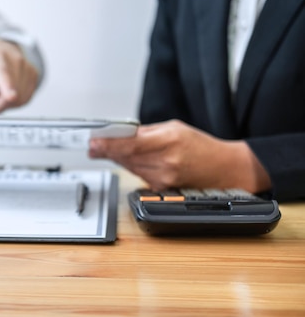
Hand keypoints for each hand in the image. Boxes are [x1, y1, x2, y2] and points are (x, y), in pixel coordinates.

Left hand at [0, 39, 38, 112]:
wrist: (1, 48)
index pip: (4, 73)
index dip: (8, 86)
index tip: (10, 96)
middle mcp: (16, 61)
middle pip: (12, 93)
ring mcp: (27, 68)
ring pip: (20, 99)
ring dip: (7, 104)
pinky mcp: (34, 76)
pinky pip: (26, 98)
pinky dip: (16, 102)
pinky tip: (7, 93)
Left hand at [88, 120, 270, 192]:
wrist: (224, 169)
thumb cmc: (201, 146)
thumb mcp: (175, 128)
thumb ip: (146, 131)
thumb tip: (121, 133)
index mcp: (169, 141)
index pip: (131, 144)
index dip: (109, 144)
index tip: (94, 142)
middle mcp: (166, 162)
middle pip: (126, 157)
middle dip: (106, 151)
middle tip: (92, 146)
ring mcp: (163, 178)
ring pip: (129, 167)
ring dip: (116, 158)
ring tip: (105, 150)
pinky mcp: (162, 189)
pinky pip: (138, 175)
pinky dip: (130, 167)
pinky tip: (127, 160)